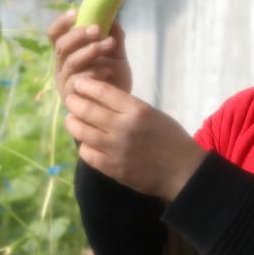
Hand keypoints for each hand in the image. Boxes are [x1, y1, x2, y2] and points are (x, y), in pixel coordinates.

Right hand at [46, 9, 132, 99]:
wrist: (121, 106)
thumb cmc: (115, 78)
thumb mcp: (116, 54)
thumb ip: (113, 36)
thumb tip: (112, 17)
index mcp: (67, 53)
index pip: (54, 35)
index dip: (61, 23)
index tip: (74, 12)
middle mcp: (61, 67)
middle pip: (61, 46)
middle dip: (79, 35)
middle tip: (97, 29)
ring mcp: (65, 83)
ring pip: (71, 62)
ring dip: (90, 50)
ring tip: (110, 44)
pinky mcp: (72, 98)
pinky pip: (78, 81)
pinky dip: (94, 72)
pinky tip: (109, 70)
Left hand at [64, 77, 207, 200]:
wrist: (184, 171)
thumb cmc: (171, 139)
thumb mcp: (153, 114)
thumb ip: (127, 107)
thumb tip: (99, 99)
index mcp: (137, 110)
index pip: (102, 91)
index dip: (85, 85)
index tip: (78, 83)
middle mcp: (124, 127)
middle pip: (86, 109)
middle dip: (73, 102)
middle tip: (70, 100)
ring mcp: (116, 149)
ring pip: (81, 131)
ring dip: (72, 123)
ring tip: (72, 119)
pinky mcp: (112, 168)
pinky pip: (87, 154)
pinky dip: (83, 146)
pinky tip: (86, 142)